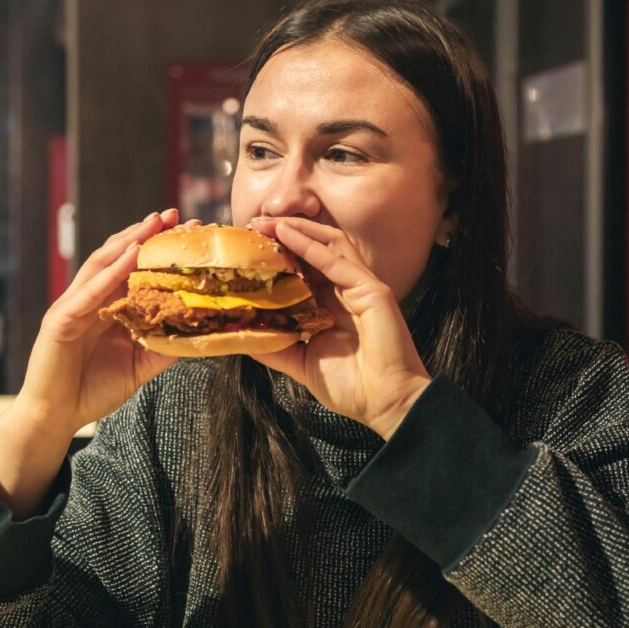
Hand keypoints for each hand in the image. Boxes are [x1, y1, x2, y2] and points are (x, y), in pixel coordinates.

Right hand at [17, 208, 200, 438]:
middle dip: (145, 233)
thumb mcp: (141, 365)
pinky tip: (129, 256)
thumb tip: (199, 331)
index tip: (187, 231)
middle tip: (173, 214)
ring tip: (152, 224)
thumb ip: (165, 345)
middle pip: (118, 256)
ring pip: (101, 264)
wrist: (56, 417)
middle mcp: (90, 299)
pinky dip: (109, 272)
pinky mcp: (60, 320)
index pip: (134, 268)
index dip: (157, 248)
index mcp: (108, 306)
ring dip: (127, 241)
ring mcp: (73, 306)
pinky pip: (87, 292)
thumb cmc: (94, 390)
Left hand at [246, 217, 431, 439]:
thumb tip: (242, 336)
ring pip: (329, 245)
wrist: (386, 404)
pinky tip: (287, 234)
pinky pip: (338, 261)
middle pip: (315, 249)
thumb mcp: (301, 362)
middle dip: (284, 233)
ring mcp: (361, 287)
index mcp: (332, 305)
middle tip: (253, 224)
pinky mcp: (372, 290)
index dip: (279, 253)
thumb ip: (276, 346)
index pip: (304, 267)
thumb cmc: (352, 387)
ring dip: (297, 230)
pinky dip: (311, 245)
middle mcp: (346, 290)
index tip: (249, 245)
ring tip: (267, 222)